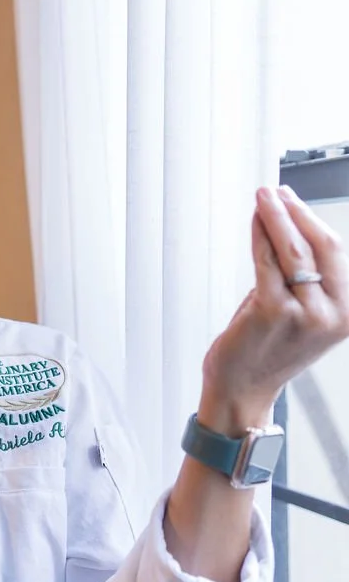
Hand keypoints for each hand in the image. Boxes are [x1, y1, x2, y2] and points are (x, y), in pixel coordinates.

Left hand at [199, 184, 348, 432]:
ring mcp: (305, 313)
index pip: (337, 251)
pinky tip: (255, 223)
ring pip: (293, 250)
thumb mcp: (302, 311)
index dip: (313, 219)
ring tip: (264, 198)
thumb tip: (290, 225)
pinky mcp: (274, 312)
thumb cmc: (267, 350)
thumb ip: (305, 276)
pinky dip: (259, 237)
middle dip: (296, 212)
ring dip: (276, 217)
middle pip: (321, 245)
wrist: (242, 388)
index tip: (295, 199)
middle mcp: (333, 313)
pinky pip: (266, 262)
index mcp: (347, 312)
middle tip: (277, 192)